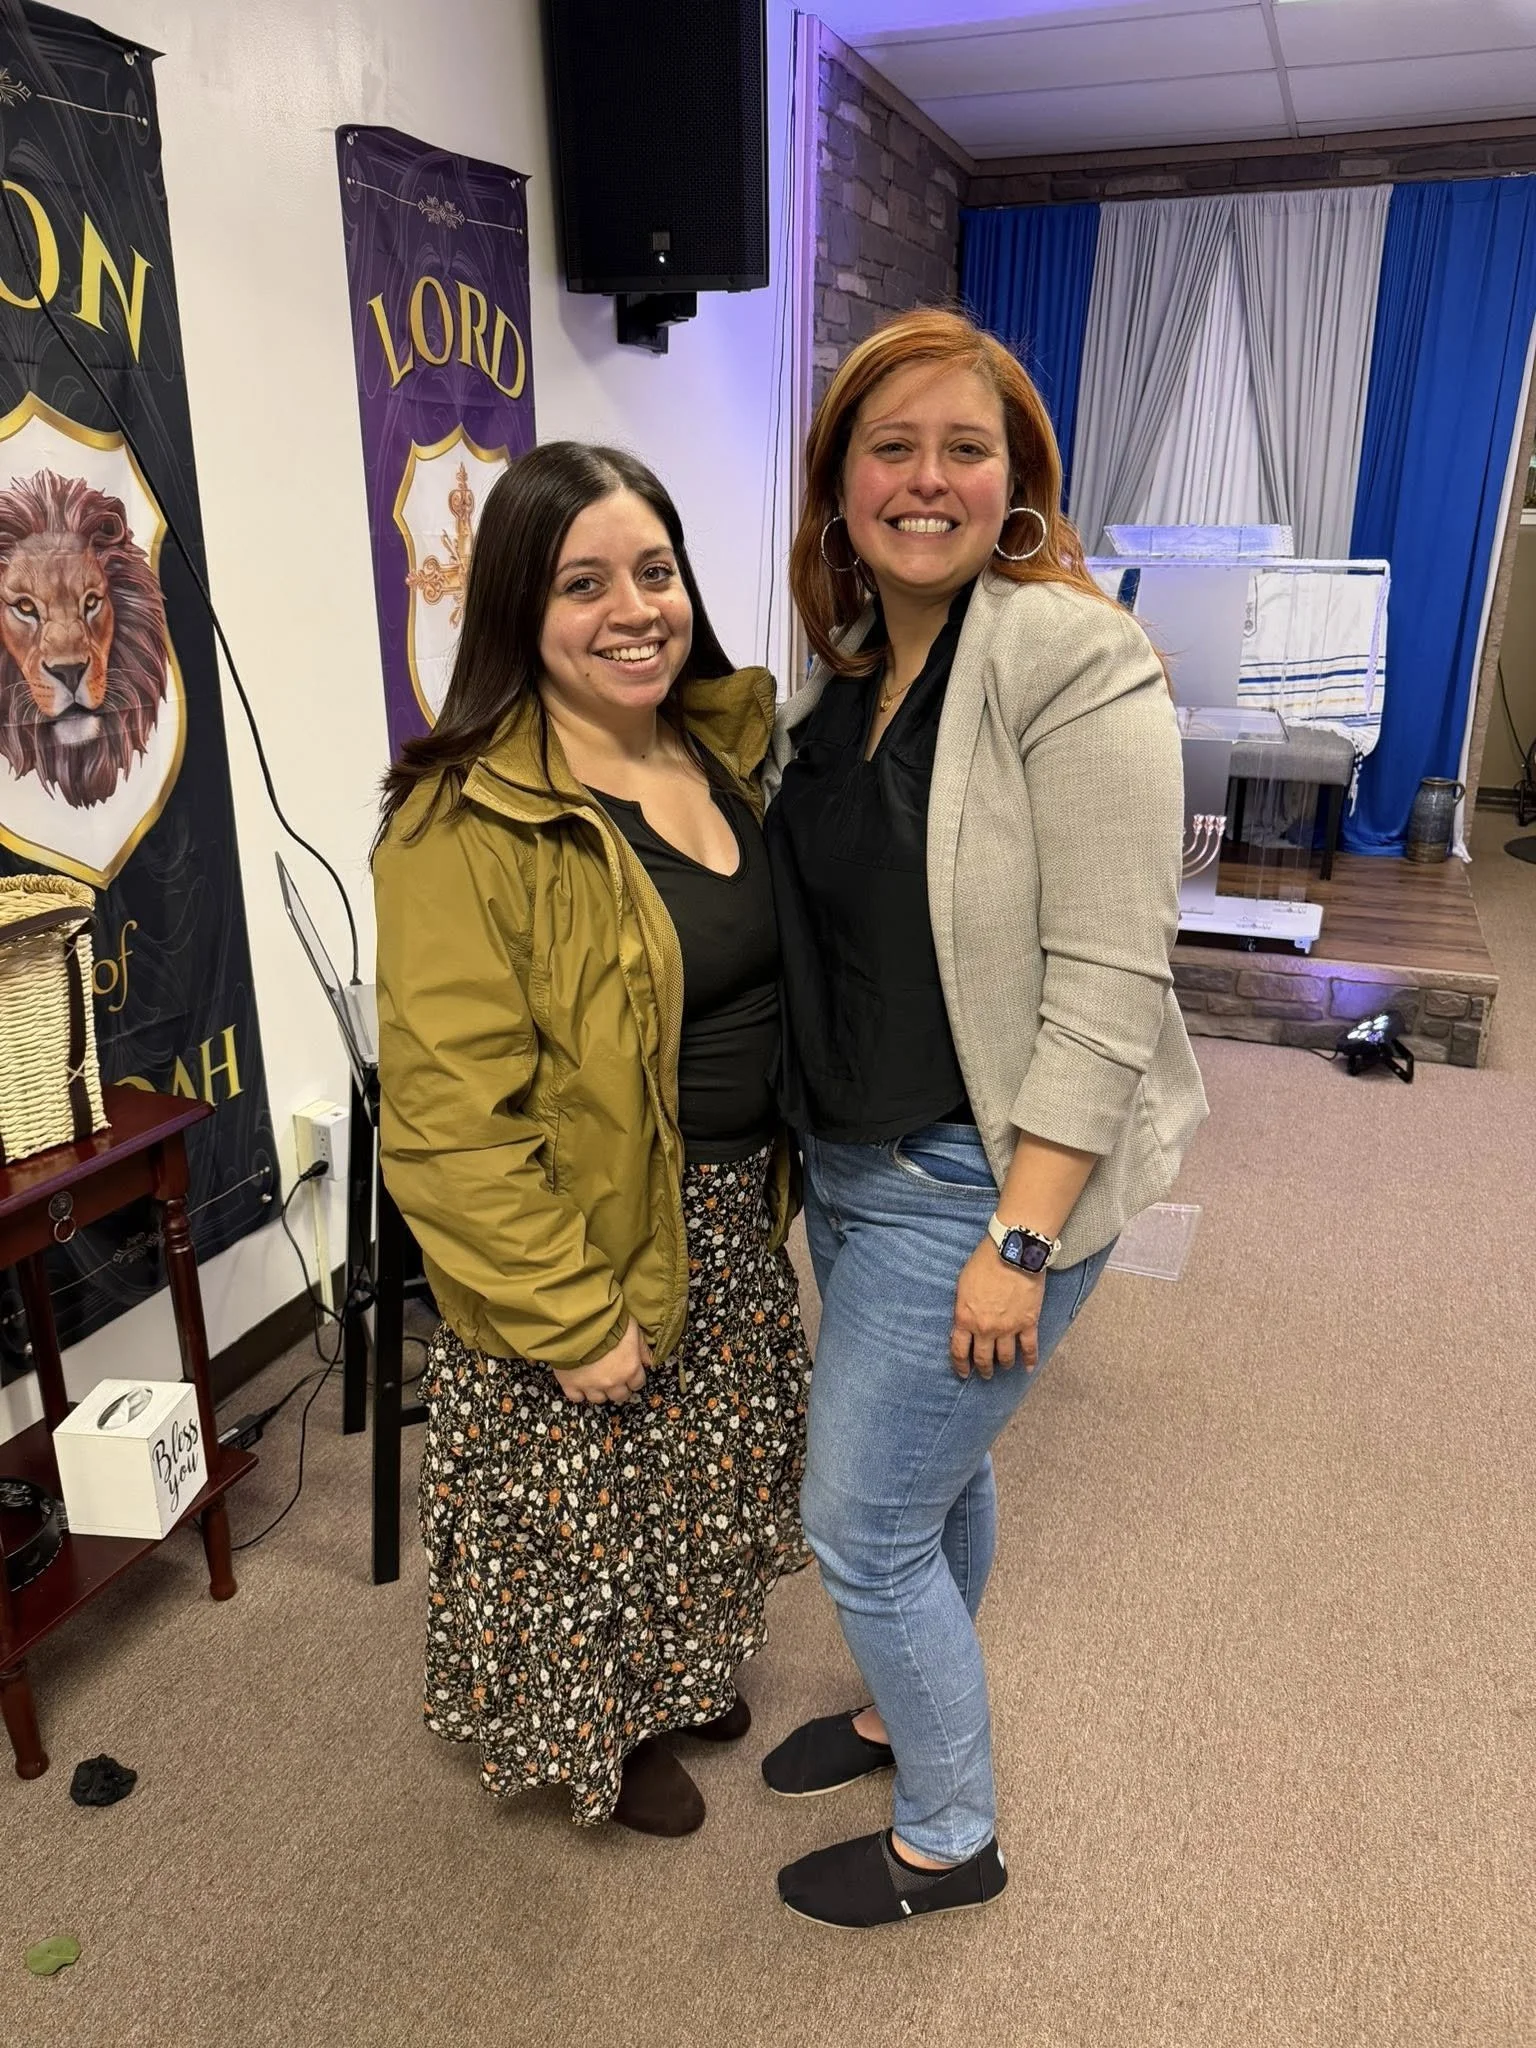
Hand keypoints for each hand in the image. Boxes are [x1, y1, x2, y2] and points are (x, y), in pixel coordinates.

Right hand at [553, 1318, 652, 1404]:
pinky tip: (580, 1384)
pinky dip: (579, 1393)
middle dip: (619, 1388)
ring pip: (599, 1399)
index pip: (638, 1384)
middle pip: (620, 1396)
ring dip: (600, 1391)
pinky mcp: (570, 1384)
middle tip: (614, 1378)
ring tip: (597, 1380)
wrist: (578, 1322)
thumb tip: (648, 1361)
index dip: (634, 1378)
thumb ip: (642, 1348)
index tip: (630, 1373)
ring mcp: (591, 1385)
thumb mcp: (632, 1329)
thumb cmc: (608, 1322)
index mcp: (629, 1369)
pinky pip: (577, 1397)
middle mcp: (612, 1381)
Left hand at [949, 1240, 1044, 1379]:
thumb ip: (963, 1308)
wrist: (1012, 1253)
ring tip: (1005, 1367)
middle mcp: (986, 1329)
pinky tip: (1029, 1368)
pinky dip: (1030, 1360)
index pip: (959, 1350)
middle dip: (983, 1368)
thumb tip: (963, 1321)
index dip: (960, 1365)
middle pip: (983, 1358)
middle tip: (985, 1374)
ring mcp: (1008, 1328)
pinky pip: (1029, 1348)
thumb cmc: (984, 1263)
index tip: (963, 1372)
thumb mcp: (963, 1285)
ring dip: (1004, 1364)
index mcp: (965, 1319)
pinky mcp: (1028, 1323)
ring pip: (1006, 1357)